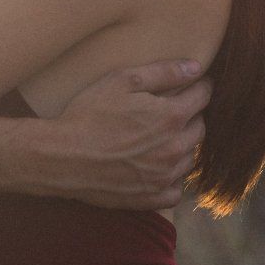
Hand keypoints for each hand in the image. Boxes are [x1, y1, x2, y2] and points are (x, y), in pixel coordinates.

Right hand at [36, 60, 211, 210]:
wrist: (62, 158)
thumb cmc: (89, 115)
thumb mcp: (122, 81)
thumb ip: (163, 72)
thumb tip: (196, 67)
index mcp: (170, 117)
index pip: (203, 97)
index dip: (200, 87)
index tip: (194, 84)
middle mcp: (174, 149)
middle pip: (200, 128)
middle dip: (191, 115)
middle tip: (173, 109)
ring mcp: (164, 176)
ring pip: (190, 158)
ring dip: (182, 145)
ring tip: (162, 137)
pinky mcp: (151, 198)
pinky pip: (176, 190)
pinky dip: (172, 178)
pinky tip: (157, 168)